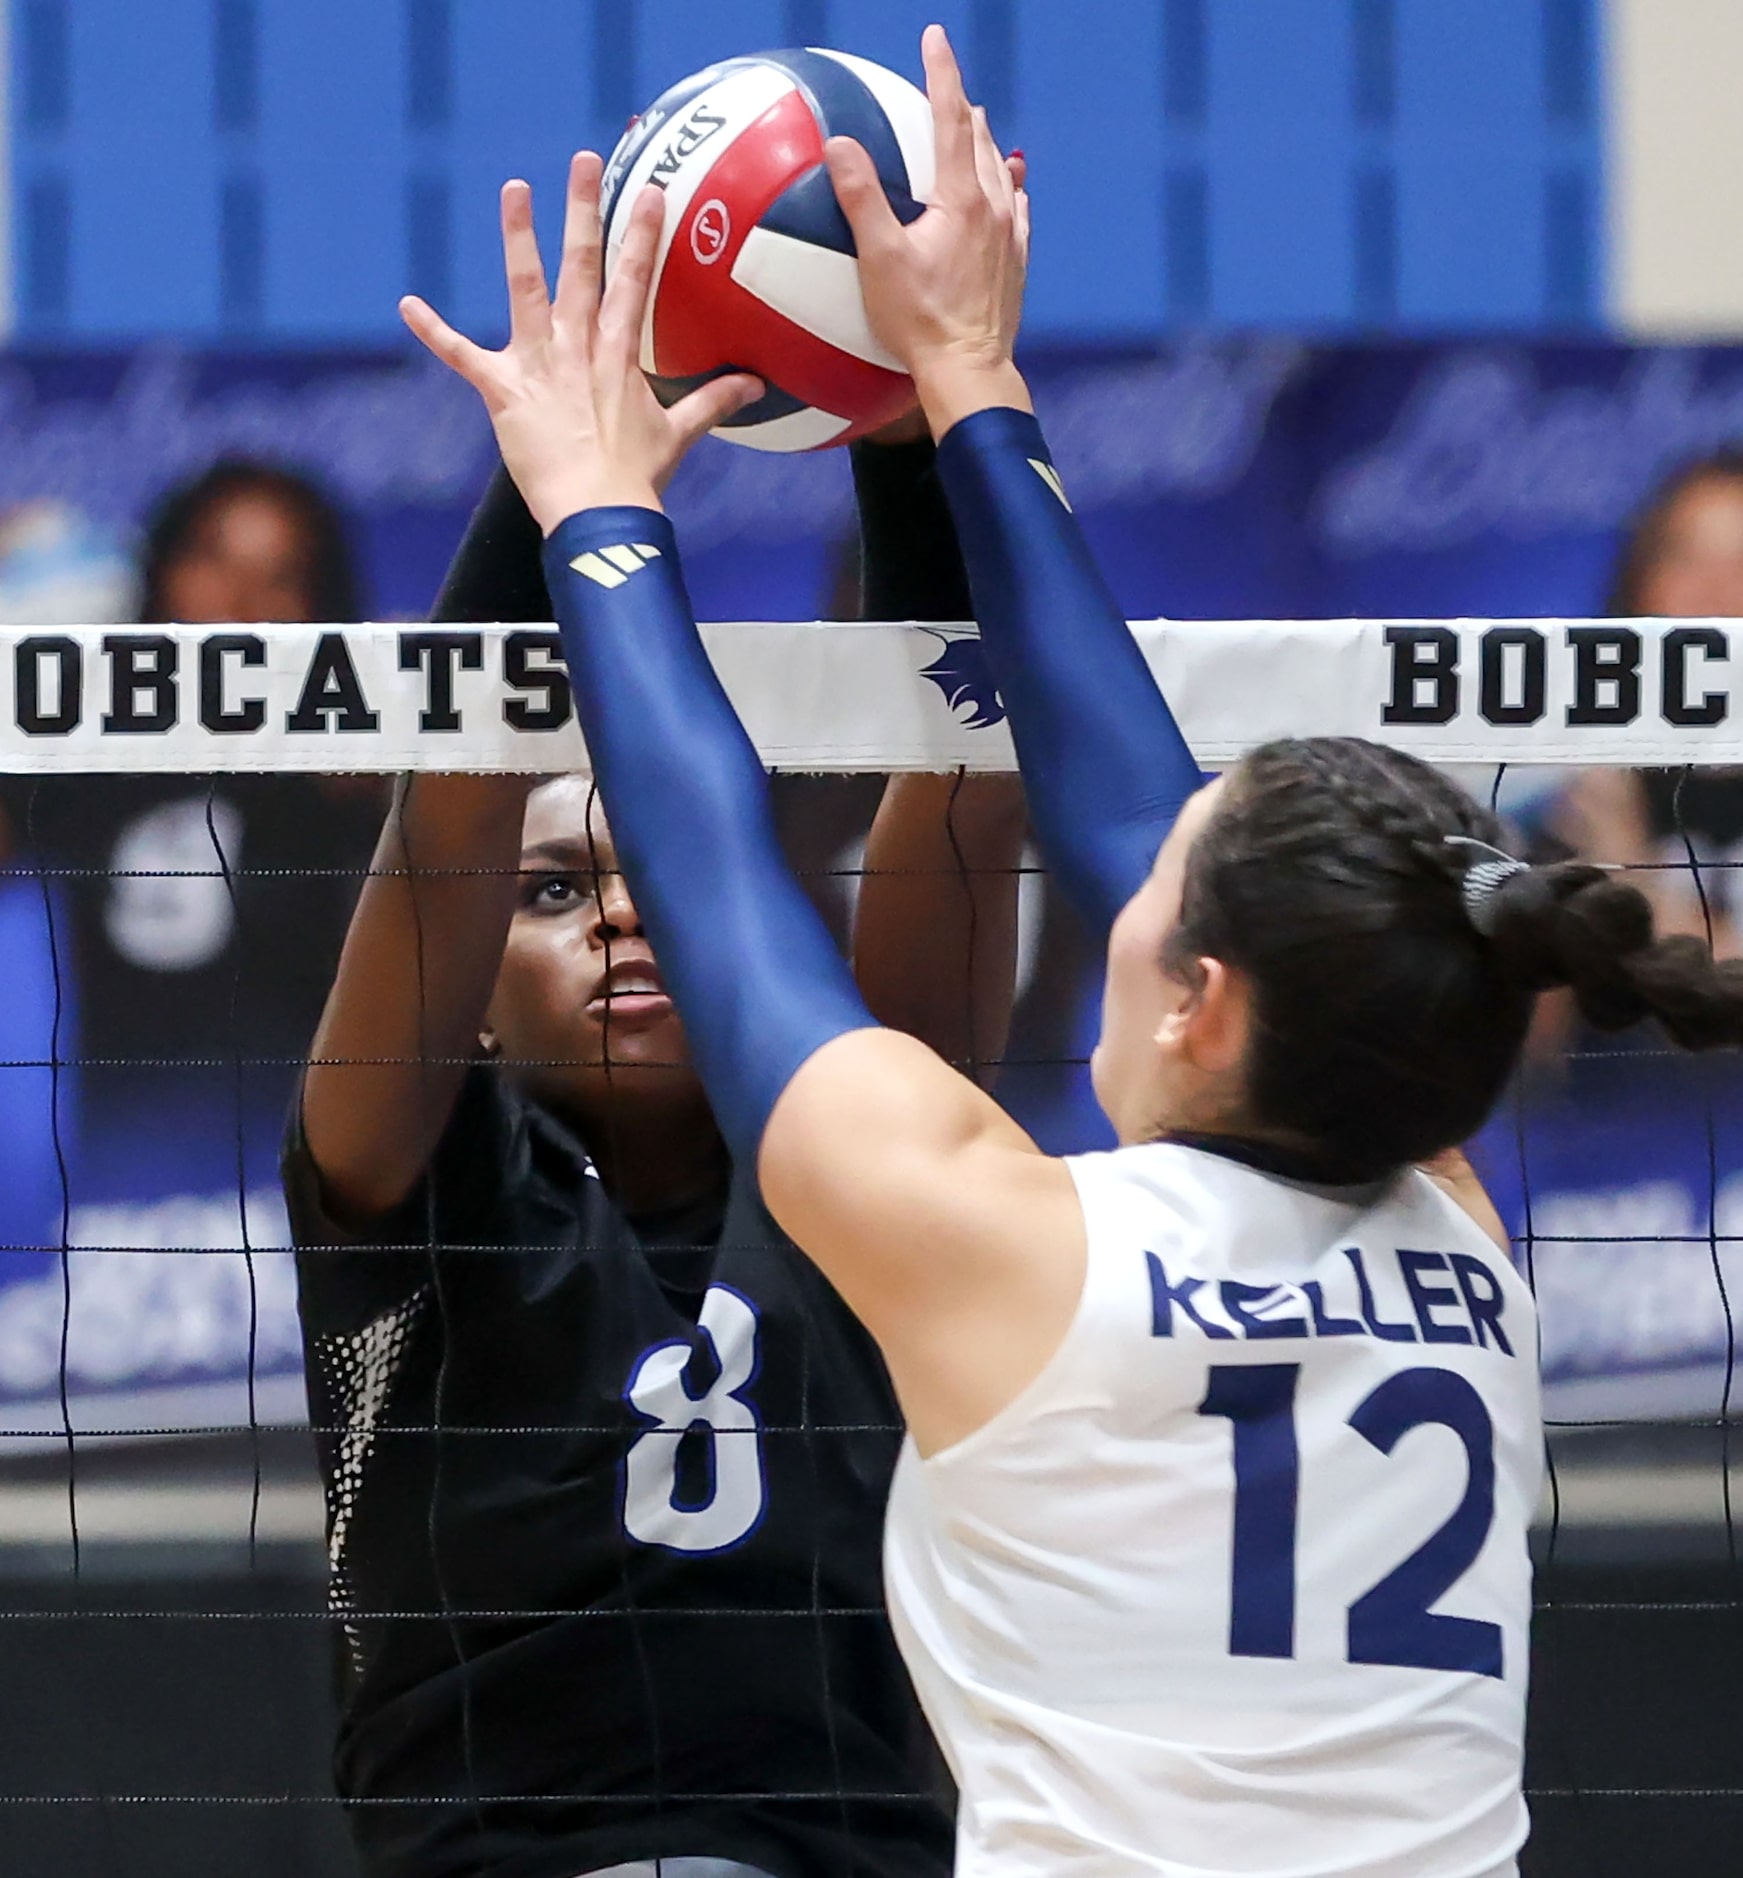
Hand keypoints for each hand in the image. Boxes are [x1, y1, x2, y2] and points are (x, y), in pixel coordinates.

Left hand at [400, 154, 761, 533]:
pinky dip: (434, 332)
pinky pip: (463, 357)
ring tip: (515, 189)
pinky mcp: (504, 392)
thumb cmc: (637, 478)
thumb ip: (713, 402)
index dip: (643, 233)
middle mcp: (578, 347)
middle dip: (584, 209)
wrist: (598, 513)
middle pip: (582, 266)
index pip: (635, 280)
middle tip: (584, 159)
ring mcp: (539, 366)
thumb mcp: (678, 434)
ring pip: (526, 290)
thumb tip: (756, 388)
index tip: (651, 190)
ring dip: (519, 238)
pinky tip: (407, 304)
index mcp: (619, 354)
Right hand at [825, 25, 1030, 436]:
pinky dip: (1009, 185)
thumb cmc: (920, 323)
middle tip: (947, 85)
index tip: (934, 38)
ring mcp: (1009, 236)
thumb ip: (860, 198)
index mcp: (961, 198)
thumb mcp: (880, 261)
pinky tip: (1011, 186)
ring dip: (984, 142)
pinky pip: (1017, 209)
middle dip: (961, 105)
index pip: (949, 117)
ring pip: (1000, 170)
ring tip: (976, 126)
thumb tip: (838, 144)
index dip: (941, 72)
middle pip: (979, 138)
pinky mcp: (1015, 263)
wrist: (970, 372)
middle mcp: (993, 208)